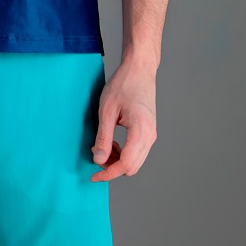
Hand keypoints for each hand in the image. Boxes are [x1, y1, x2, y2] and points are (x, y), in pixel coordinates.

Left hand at [90, 58, 157, 181]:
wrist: (140, 69)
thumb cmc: (123, 84)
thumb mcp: (107, 110)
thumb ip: (104, 137)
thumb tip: (99, 160)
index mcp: (141, 131)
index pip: (125, 164)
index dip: (108, 173)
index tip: (94, 176)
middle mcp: (150, 136)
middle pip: (131, 167)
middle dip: (112, 167)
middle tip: (95, 154)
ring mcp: (152, 134)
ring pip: (135, 161)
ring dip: (118, 160)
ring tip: (103, 145)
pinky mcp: (150, 131)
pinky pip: (137, 152)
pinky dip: (124, 153)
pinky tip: (113, 141)